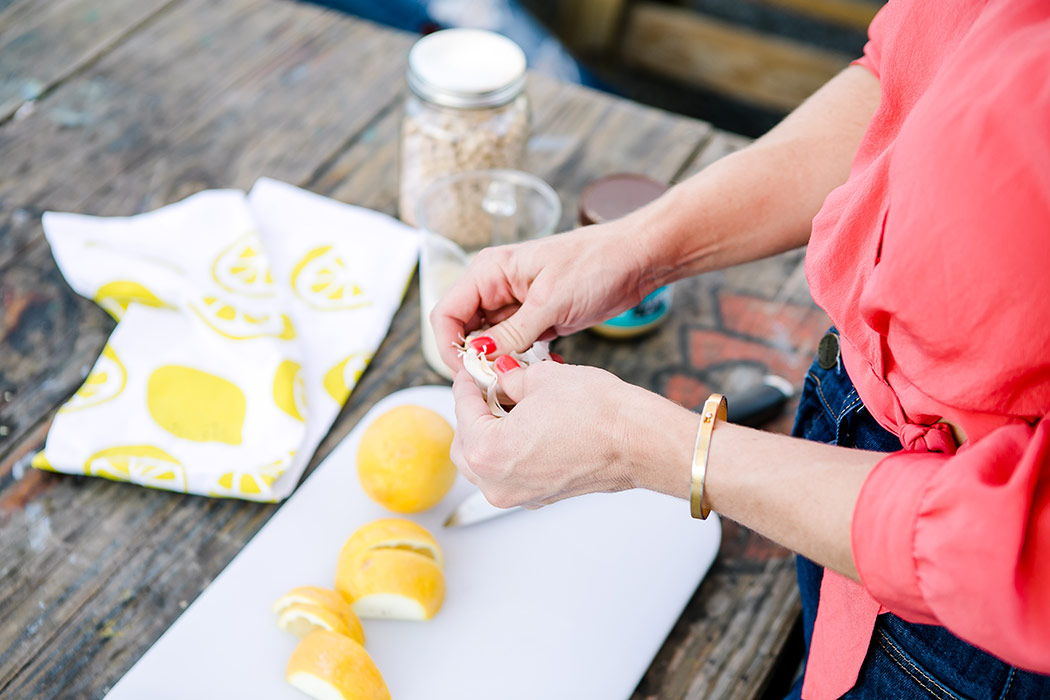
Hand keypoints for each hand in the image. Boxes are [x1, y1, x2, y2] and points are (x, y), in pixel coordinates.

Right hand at [431, 221, 652, 371]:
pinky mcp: (535, 320)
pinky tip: (541, 368)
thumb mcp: (551, 302)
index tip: (468, 373)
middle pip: (463, 332)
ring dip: (500, 363)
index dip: (450, 346)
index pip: (446, 313)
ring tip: (522, 376)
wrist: (636, 260)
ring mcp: (515, 305)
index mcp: (490, 272)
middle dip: (475, 359)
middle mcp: (496, 287)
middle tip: (496, 382)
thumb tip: (477, 354)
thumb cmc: (596, 264)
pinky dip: (520, 362)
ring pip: (488, 343)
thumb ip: (512, 331)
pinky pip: (513, 347)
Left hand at [449, 359, 697, 508]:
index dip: (468, 383)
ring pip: (485, 463)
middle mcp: (498, 483)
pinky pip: (510, 473)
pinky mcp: (541, 496)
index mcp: (488, 452)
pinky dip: (510, 451)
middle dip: (474, 413)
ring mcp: (520, 495)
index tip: (474, 371)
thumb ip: (510, 378)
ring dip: (490, 433)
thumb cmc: (598, 413)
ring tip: (512, 404)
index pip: (463, 410)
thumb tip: (502, 376)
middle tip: (490, 386)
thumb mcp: (542, 378)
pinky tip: (528, 424)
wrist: (639, 440)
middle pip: (465, 443)